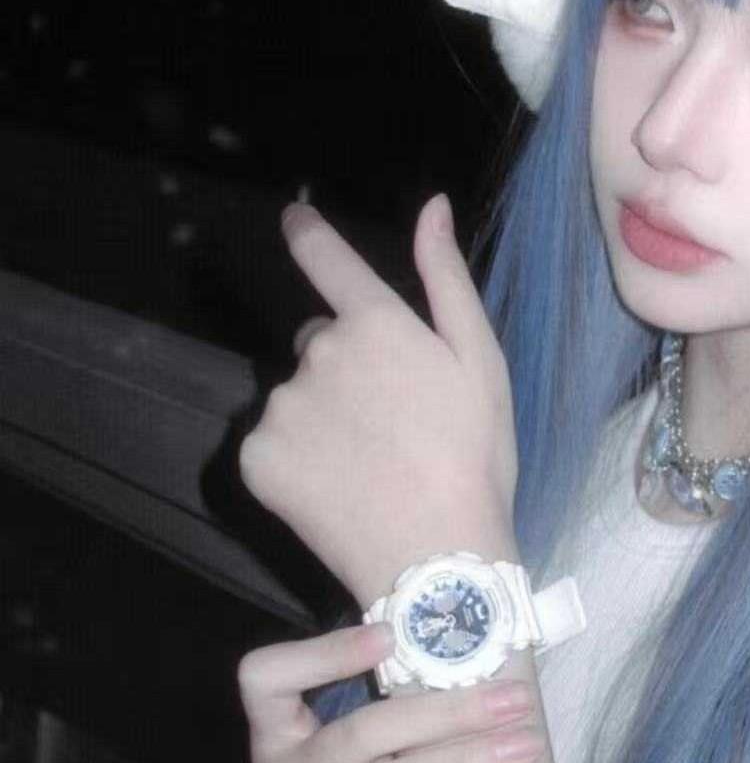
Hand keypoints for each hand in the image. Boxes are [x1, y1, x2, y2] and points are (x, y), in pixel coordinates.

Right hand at [237, 622, 543, 762]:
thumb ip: (372, 728)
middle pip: (360, 733)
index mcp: (276, 744)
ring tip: (522, 746)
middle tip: (512, 698)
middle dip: (447, 709)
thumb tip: (465, 664)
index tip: (390, 633)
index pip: (266, 679)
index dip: (322, 651)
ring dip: (463, 761)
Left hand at [238, 195, 518, 605]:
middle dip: (347, 364)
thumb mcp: (481, 361)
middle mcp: (318, 353)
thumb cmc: (475, 456)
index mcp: (375, 323)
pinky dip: (298, 458)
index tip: (293, 216)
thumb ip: (447, 278)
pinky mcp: (256, 457)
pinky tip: (338, 487)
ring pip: (298, 395)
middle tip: (393, 420)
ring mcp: (281, 407)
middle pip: (320, 342)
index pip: (327, 258)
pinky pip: (273, 442)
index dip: (307, 233)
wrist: (436, 556)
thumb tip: (433, 207)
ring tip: (370, 463)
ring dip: (324, 414)